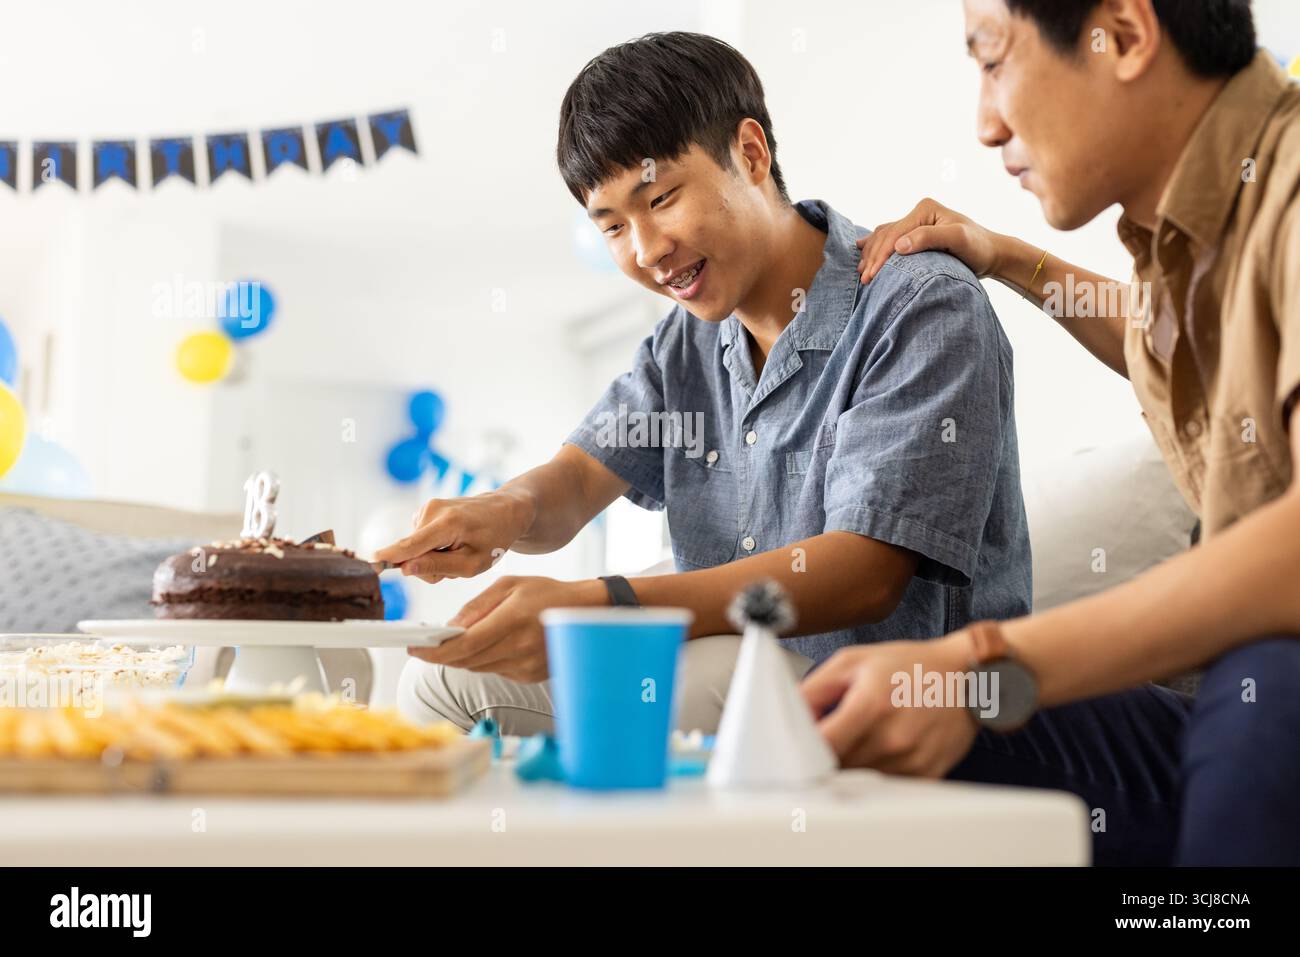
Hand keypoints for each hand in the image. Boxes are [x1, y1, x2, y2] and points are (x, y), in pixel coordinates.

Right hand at [373, 488, 534, 583]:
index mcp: (448, 524)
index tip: (371, 561)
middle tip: (457, 564)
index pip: (412, 544)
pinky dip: (433, 547)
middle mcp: (432, 510)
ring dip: (434, 558)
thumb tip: (406, 568)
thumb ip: (439, 566)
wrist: (505, 511)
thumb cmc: (494, 539)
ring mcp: (427, 508)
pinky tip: (452, 542)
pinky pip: (419, 541)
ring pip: (415, 549)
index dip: (391, 555)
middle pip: (412, 554)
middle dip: (429, 567)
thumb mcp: (473, 563)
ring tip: (459, 549)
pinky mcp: (425, 510)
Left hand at [407, 576, 604, 682]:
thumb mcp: (510, 586)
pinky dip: (485, 659)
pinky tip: (492, 644)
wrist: (586, 613)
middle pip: (466, 660)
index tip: (414, 648)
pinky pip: (495, 670)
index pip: (464, 645)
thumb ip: (478, 605)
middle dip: (443, 654)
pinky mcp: (529, 676)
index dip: (435, 651)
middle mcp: (519, 648)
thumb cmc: (547, 593)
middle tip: (426, 645)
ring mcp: (525, 666)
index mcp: (512, 620)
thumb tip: (450, 625)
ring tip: (459, 639)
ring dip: (464, 656)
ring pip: (478, 667)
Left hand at [801, 632, 979, 777]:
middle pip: (836, 767)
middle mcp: (892, 739)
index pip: (821, 746)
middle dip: (822, 756)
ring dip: (848, 765)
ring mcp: (910, 762)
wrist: (966, 677)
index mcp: (870, 707)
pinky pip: (886, 786)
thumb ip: (815, 689)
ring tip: (857, 739)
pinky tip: (880, 750)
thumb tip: (789, 716)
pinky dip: (874, 772)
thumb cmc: (909, 665)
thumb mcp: (854, 661)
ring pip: (859, 780)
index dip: (800, 749)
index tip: (793, 746)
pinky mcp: (925, 775)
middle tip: (822, 741)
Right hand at [856, 198, 1003, 284]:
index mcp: (925, 209)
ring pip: (884, 235)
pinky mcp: (917, 233)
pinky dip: (875, 246)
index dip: (880, 256)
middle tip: (863, 279)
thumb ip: (929, 238)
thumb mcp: (958, 240)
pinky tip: (863, 250)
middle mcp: (918, 212)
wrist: (992, 253)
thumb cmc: (978, 247)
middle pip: (886, 235)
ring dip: (870, 253)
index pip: (894, 234)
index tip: (870, 276)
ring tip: (861, 271)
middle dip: (872, 257)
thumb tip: (898, 245)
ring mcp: (917, 222)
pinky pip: (889, 237)